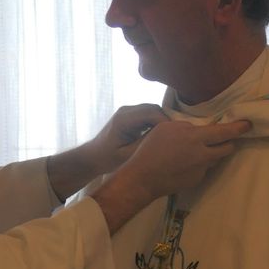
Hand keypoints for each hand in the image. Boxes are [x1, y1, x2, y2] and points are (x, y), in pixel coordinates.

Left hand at [47, 104, 166, 200]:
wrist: (92, 157)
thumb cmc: (108, 159)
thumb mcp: (128, 155)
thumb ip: (146, 143)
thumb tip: (165, 136)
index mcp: (124, 119)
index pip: (152, 113)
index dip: (166, 123)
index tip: (175, 137)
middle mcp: (126, 110)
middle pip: (154, 108)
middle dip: (165, 121)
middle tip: (175, 137)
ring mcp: (127, 111)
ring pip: (152, 110)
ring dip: (161, 121)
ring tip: (169, 137)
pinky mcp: (129, 115)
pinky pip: (147, 114)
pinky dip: (155, 122)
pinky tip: (160, 136)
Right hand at [122, 119, 250, 198]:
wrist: (144, 178)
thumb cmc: (151, 149)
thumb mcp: (166, 128)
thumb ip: (186, 127)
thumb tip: (197, 129)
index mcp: (195, 138)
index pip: (224, 132)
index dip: (238, 127)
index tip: (248, 124)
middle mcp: (203, 155)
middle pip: (227, 148)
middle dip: (229, 142)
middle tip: (227, 138)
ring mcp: (201, 170)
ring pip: (215, 159)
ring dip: (212, 153)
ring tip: (198, 151)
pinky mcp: (196, 180)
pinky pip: (203, 169)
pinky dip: (199, 164)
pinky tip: (185, 164)